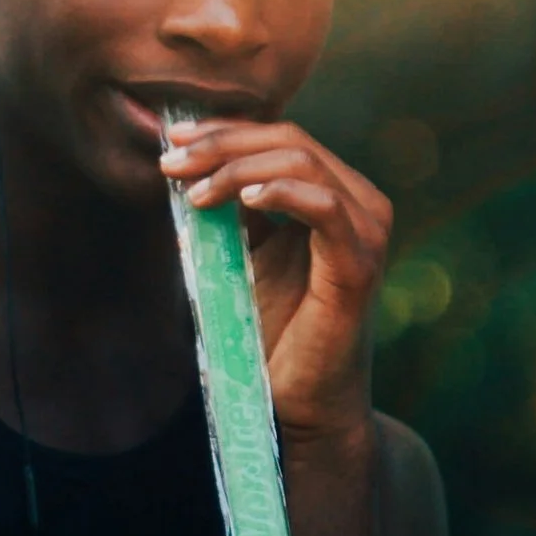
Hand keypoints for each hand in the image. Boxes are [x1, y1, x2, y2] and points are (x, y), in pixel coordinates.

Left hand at [159, 119, 392, 445]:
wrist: (299, 404)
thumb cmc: (273, 334)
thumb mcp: (242, 258)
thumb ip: (227, 215)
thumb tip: (182, 174)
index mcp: (335, 194)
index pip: (280, 138)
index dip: (224, 131)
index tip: (170, 137)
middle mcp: (360, 203)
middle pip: (290, 140)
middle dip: (221, 144)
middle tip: (169, 162)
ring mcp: (366, 230)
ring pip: (302, 162)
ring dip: (237, 168)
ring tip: (192, 193)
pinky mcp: (359, 263)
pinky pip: (324, 207)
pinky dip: (280, 193)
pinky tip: (242, 200)